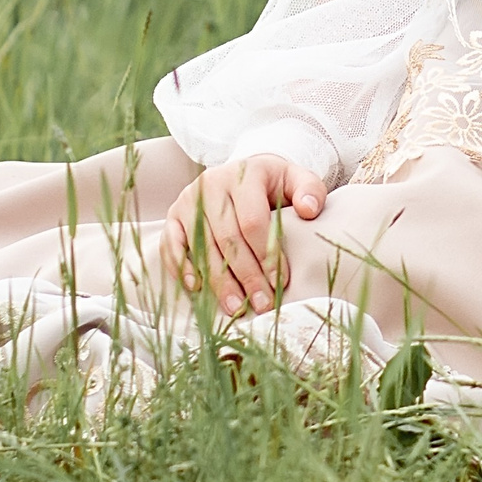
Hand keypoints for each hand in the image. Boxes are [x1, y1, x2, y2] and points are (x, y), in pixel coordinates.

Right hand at [162, 154, 327, 315]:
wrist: (242, 173)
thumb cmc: (272, 184)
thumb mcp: (296, 178)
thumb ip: (310, 190)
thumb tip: (310, 210)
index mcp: (244, 175)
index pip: (253, 221)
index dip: (267, 254)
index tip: (281, 282)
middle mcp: (211, 184)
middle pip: (228, 238)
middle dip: (247, 276)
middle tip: (262, 304)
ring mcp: (188, 200)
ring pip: (203, 246)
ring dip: (219, 281)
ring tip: (236, 308)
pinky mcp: (173, 215)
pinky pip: (171, 244)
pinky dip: (181, 267)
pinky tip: (197, 288)